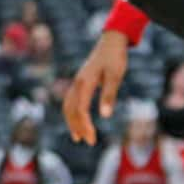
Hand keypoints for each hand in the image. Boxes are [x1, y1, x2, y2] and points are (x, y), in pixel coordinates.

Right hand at [63, 30, 129, 144]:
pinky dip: (72, 112)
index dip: (85, 126)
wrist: (111, 41)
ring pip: (68, 105)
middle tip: (88, 141)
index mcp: (84, 83)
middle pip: (71, 109)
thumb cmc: (115, 58)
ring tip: (77, 136)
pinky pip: (71, 100)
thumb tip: (105, 115)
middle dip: (77, 126)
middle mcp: (77, 83)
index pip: (80, 110)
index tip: (92, 140)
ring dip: (71, 121)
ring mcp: (77, 81)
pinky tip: (78, 119)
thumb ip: (109, 95)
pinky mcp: (80, 81)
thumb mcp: (115, 76)